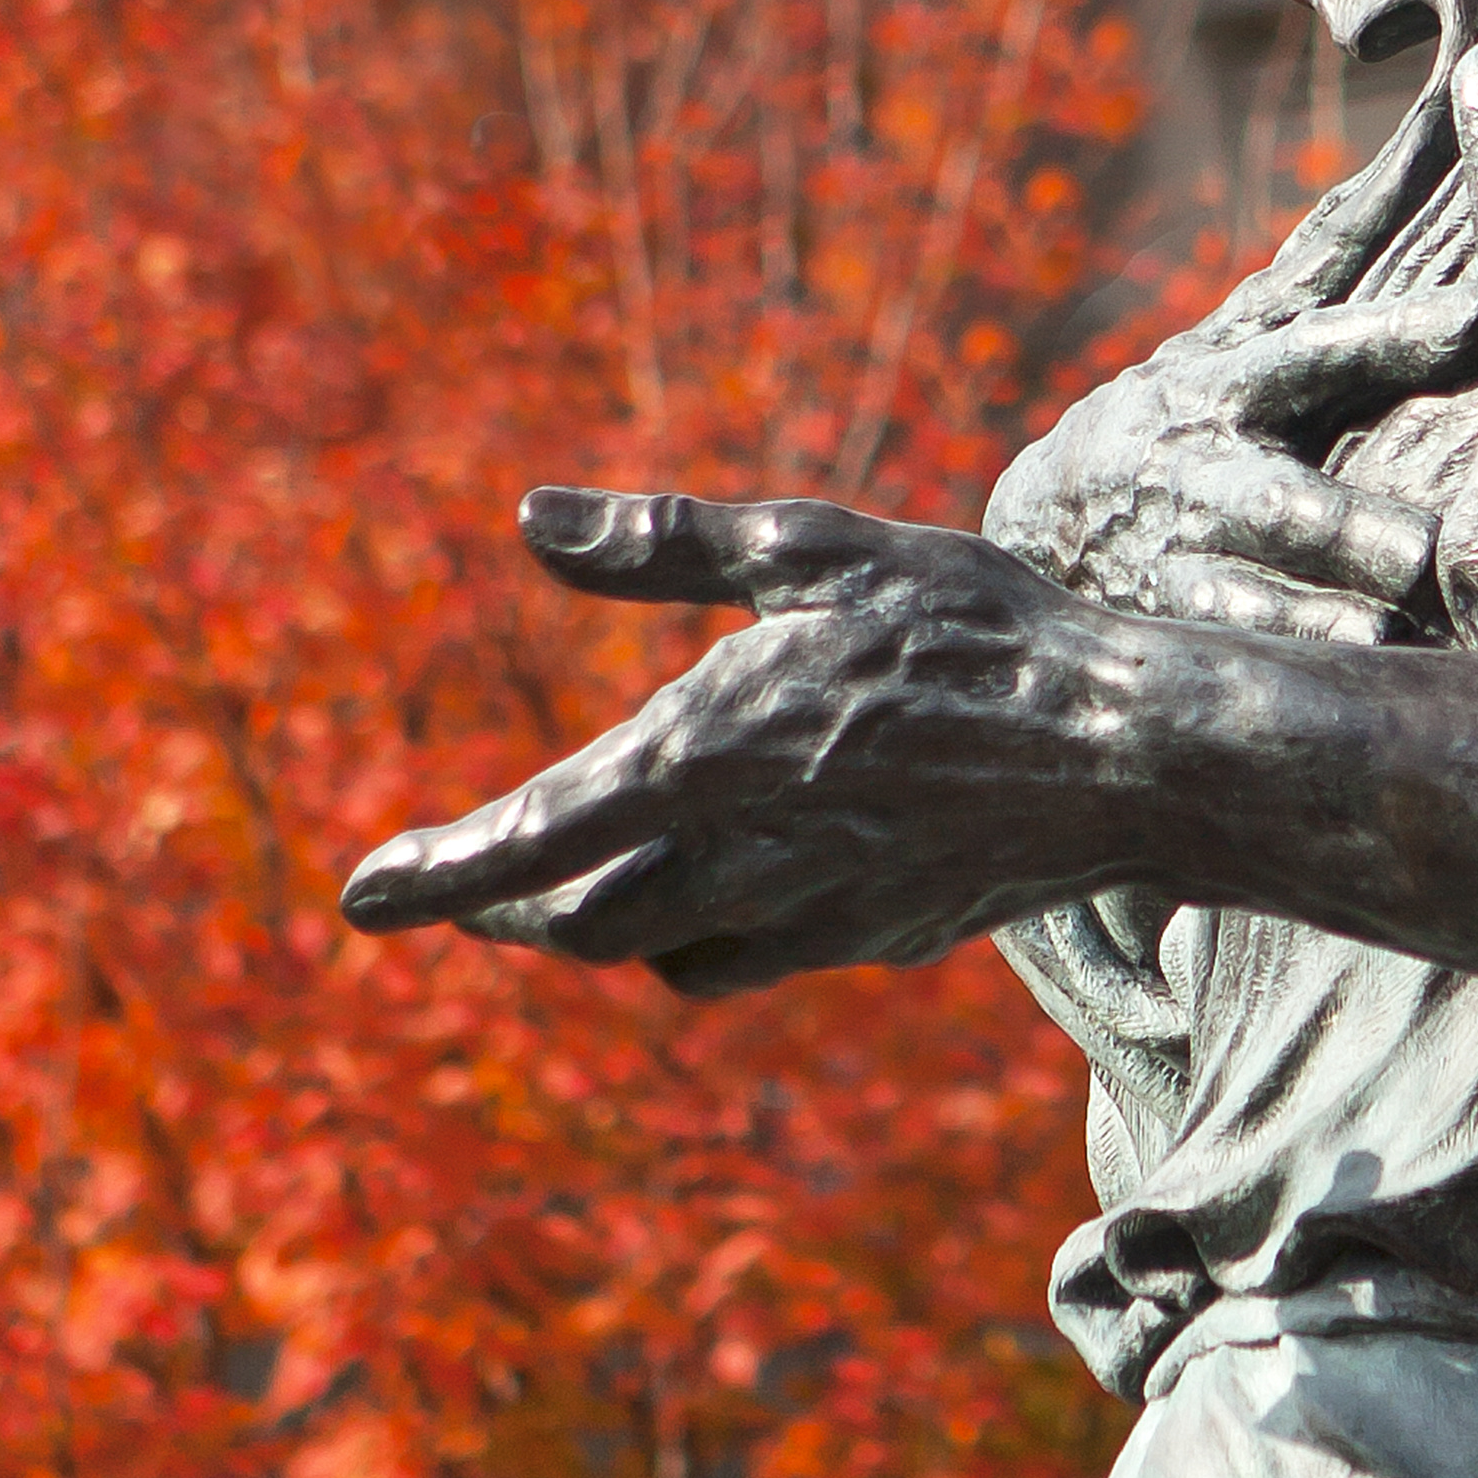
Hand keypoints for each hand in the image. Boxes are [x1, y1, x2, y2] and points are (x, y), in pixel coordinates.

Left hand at [339, 490, 1194, 994]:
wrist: (1120, 752)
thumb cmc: (974, 629)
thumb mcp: (817, 550)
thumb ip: (664, 544)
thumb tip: (528, 518)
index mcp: (710, 752)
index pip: (536, 833)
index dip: (439, 873)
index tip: (356, 898)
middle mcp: (741, 855)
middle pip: (578, 923)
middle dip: (506, 909)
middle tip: (460, 887)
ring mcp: (805, 914)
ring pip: (655, 953)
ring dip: (594, 926)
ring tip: (566, 888)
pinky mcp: (863, 939)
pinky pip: (741, 960)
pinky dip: (693, 937)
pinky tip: (708, 888)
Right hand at [981, 281, 1477, 640]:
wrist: (1048, 517)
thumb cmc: (1195, 405)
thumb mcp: (1246, 328)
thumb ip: (1336, 251)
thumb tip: (1438, 122)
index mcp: (1232, 380)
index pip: (1319, 351)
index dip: (1392, 337)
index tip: (1474, 320)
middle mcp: (1206, 468)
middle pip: (1286, 499)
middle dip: (1348, 525)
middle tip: (1425, 548)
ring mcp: (1184, 556)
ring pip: (1255, 598)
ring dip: (1321, 618)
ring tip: (1396, 632)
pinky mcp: (1175, 629)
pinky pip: (1238, 658)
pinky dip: (1293, 672)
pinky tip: (1355, 688)